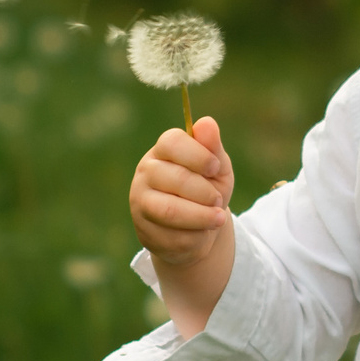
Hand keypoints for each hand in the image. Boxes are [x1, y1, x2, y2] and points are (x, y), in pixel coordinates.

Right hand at [129, 115, 234, 268]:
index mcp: (163, 150)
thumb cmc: (207, 189)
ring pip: (170, 211)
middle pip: (176, 179)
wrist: (198, 228)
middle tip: (218, 200)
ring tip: (218, 218)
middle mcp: (146, 172)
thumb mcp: (216, 168)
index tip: (215, 167)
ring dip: (201, 217)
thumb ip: (212, 147)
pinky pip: (172, 237)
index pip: (172, 142)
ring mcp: (141, 201)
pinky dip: (195, 237)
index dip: (198, 155)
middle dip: (205, 192)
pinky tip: (200, 234)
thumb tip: (207, 123)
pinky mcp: (143, 230)